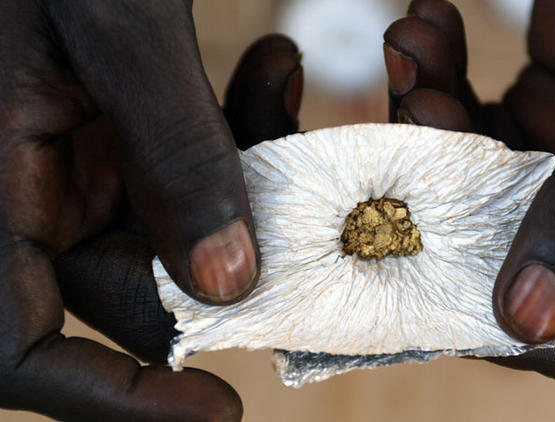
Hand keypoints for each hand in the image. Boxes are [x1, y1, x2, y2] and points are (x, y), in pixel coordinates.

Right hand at [0, 1, 301, 418]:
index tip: (218, 409)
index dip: (113, 400)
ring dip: (245, 177)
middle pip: (129, 288)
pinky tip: (271, 72)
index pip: (16, 352)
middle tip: (311, 211)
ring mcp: (63, 171)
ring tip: (280, 85)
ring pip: (173, 229)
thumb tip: (230, 282)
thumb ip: (172, 153)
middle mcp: (14, 199)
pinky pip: (182, 174)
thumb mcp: (114, 27)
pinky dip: (233, 140)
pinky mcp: (104, 139)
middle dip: (229, 255)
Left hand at [384, 0, 554, 406]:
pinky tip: (426, 31)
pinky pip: (472, 125)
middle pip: (533, 273)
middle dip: (455, 229)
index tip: (470, 307)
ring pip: (479, 196)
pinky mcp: (542, 109)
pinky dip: (438, 82)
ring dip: (431, 133)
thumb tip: (529, 320)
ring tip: (415, 62)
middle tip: (406, 168)